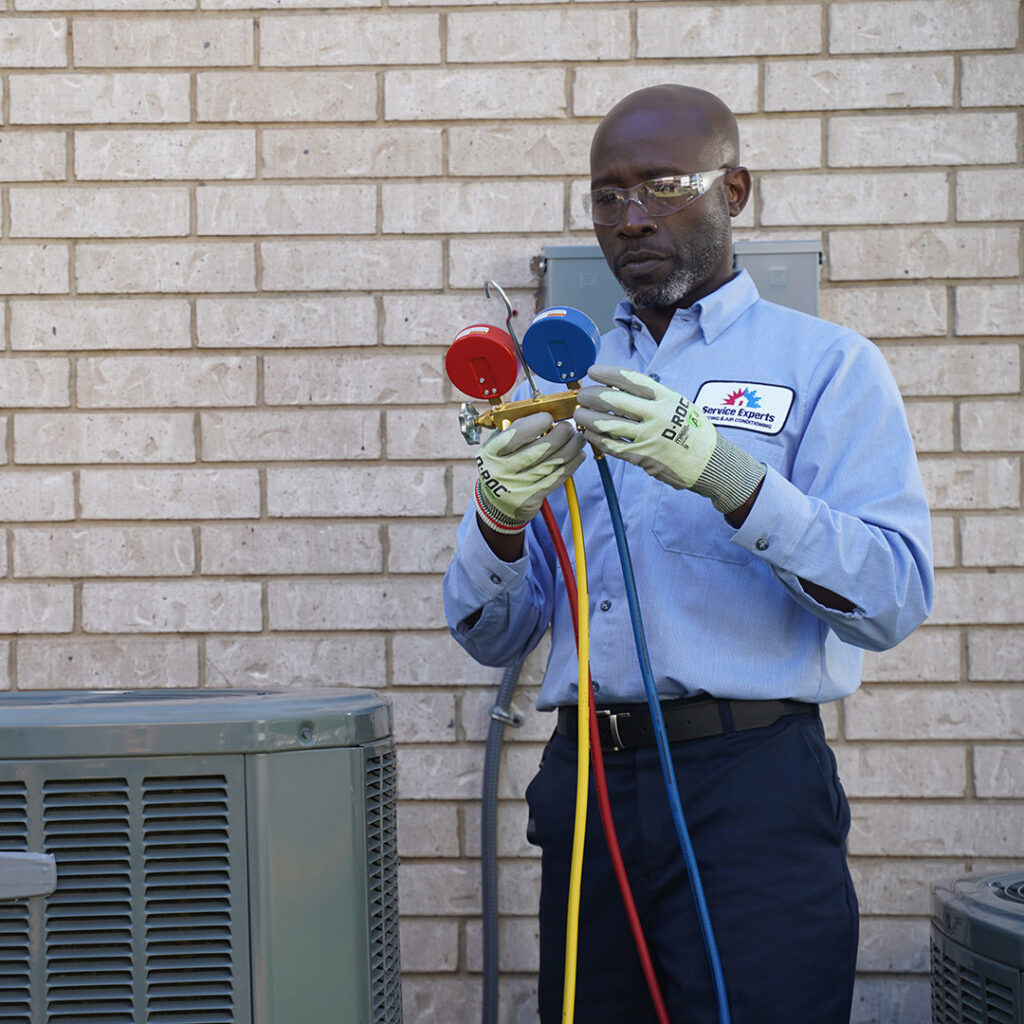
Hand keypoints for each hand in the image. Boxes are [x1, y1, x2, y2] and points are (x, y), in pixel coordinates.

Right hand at [475, 412, 584, 533]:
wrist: (493, 502)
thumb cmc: (499, 465)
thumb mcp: (496, 446)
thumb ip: (515, 429)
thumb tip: (546, 414)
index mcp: (489, 452)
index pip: (518, 433)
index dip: (538, 422)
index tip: (548, 417)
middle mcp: (500, 471)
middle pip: (540, 448)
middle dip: (561, 434)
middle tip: (568, 428)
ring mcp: (516, 487)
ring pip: (553, 463)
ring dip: (572, 447)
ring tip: (578, 439)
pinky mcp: (530, 499)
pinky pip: (557, 478)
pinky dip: (572, 464)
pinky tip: (577, 455)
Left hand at [574, 364, 764, 513]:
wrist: (710, 462)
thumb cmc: (692, 431)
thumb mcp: (679, 405)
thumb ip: (653, 397)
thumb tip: (620, 387)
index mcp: (667, 398)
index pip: (632, 379)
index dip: (608, 373)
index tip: (592, 371)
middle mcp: (658, 415)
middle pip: (615, 400)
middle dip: (592, 396)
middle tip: (582, 395)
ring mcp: (649, 437)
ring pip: (608, 424)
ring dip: (589, 418)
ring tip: (580, 414)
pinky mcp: (643, 457)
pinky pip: (613, 446)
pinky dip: (597, 438)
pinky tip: (589, 434)